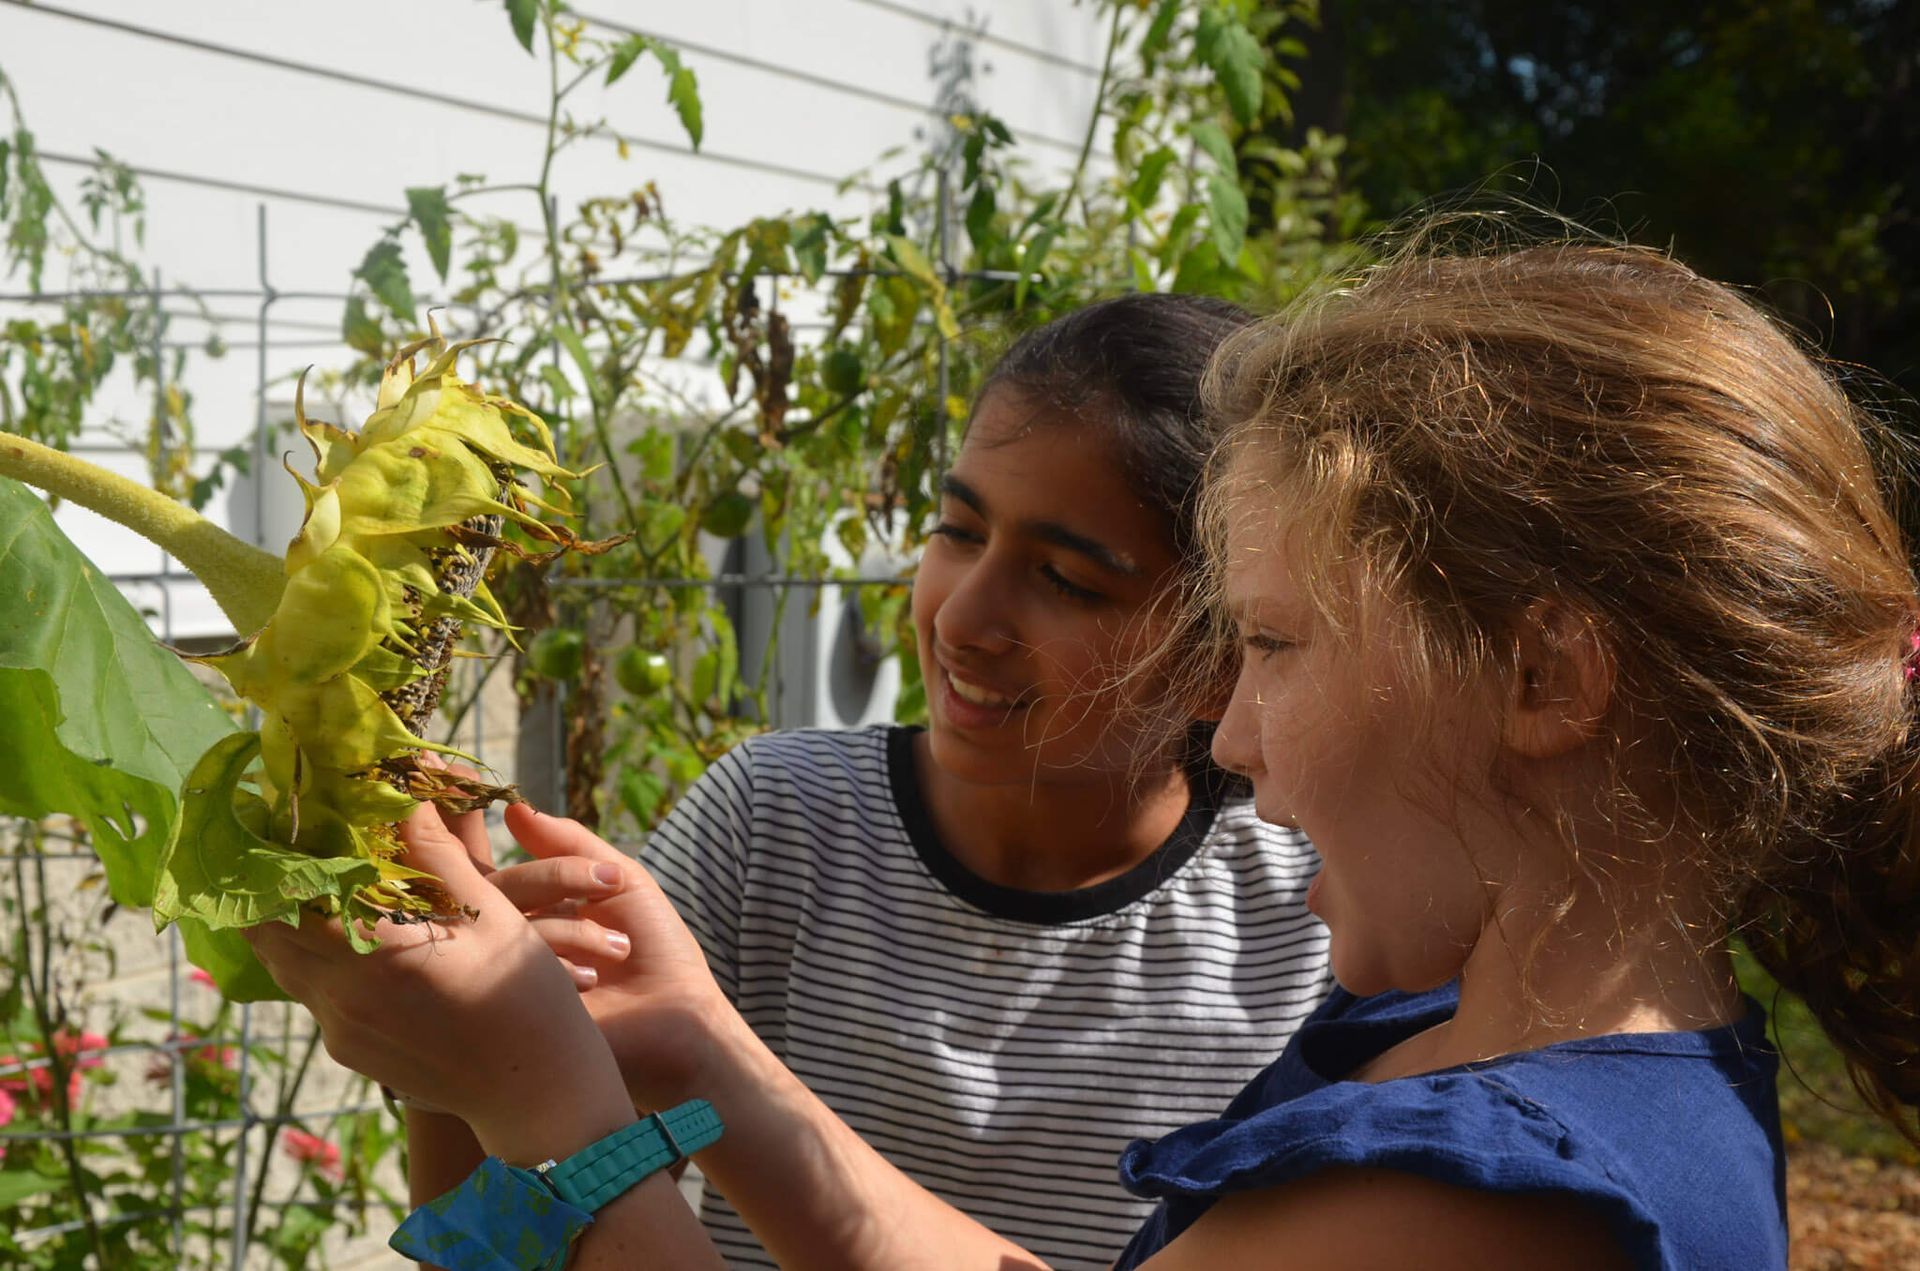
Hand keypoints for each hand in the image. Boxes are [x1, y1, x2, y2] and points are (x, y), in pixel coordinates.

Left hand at [245, 804, 633, 1163]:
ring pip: (284, 964)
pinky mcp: (348, 1051)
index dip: (272, 856)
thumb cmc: (526, 995)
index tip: (276, 822)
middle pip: (267, 931)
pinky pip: (313, 994)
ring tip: (317, 889)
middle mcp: (343, 994)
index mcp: (377, 951)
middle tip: (292, 849)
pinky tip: (355, 942)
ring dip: (292, 925)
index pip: (286, 894)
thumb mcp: (490, 913)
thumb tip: (405, 786)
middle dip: (273, 888)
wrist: (536, 1092)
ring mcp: (340, 1028)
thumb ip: (436, 853)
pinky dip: (318, 960)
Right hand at [492, 803, 745, 1109]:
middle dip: (555, 882)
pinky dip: (556, 966)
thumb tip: (513, 807)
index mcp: (536, 912)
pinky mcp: (510, 1015)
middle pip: (497, 892)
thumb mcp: (622, 882)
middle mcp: (513, 942)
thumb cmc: (658, 949)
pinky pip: (505, 975)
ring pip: (502, 930)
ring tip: (618, 952)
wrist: (677, 1020)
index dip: (543, 865)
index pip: (505, 872)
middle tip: (607, 894)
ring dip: (569, 930)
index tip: (590, 873)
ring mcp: (508, 980)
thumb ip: (570, 843)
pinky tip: (593, 981)